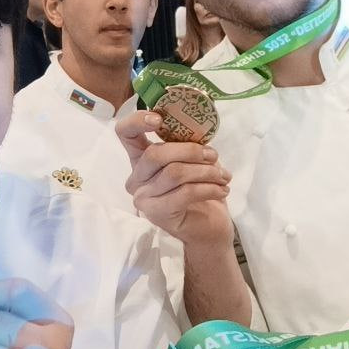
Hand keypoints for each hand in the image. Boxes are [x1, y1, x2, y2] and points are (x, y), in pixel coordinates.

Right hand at [117, 110, 233, 248]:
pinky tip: (223, 190)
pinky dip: (209, 188)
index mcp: (141, 159)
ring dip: (206, 171)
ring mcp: (144, 198)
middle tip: (213, 156)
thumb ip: (186, 144)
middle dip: (190, 151)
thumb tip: (198, 126)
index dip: (138, 121)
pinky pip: (185, 193)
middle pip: (156, 154)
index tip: (160, 118)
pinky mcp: (158, 214)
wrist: (208, 230)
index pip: (125, 133)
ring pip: (174, 173)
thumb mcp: (193, 161)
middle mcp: (136, 178)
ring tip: (223, 176)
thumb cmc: (200, 191)